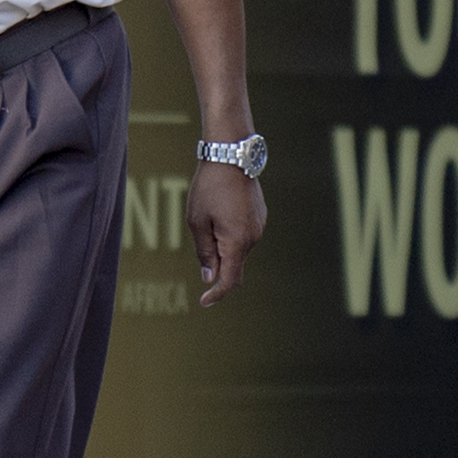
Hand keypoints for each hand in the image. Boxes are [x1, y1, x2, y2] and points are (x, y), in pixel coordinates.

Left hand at [186, 161, 265, 306]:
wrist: (231, 155)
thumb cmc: (209, 187)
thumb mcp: (197, 221)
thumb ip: (204, 252)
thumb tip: (209, 277)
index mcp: (237, 241)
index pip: (230, 279)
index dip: (216, 294)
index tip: (203, 302)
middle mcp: (253, 237)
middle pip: (234, 264)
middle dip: (217, 266)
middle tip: (200, 247)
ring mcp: (259, 226)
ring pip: (239, 249)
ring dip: (223, 247)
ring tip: (208, 218)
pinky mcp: (260, 215)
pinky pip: (244, 235)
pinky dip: (231, 235)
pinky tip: (220, 213)